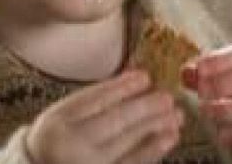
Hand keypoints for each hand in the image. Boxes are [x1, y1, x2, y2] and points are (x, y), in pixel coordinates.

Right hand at [25, 69, 182, 163]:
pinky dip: (152, 150)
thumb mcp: (62, 115)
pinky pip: (131, 163)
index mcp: (59, 121)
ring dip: (155, 127)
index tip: (144, 77)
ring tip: (176, 115)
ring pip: (128, 143)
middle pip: (114, 121)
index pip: (94, 100)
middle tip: (167, 97)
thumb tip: (134, 76)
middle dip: (145, 107)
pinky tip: (168, 138)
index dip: (122, 87)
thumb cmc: (55, 139)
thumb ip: (93, 100)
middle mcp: (72, 144)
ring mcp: (89, 163)